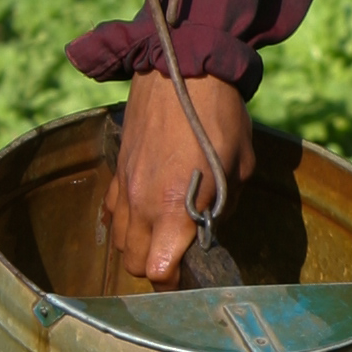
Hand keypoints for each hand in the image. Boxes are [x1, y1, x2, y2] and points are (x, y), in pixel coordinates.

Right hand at [102, 71, 255, 284]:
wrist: (182, 69)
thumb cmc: (219, 117)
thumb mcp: (239, 166)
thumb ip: (224, 206)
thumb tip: (211, 226)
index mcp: (174, 209)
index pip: (159, 271)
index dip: (175, 282)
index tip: (190, 276)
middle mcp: (142, 205)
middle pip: (135, 264)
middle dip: (156, 268)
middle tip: (180, 257)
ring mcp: (125, 189)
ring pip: (120, 242)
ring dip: (140, 247)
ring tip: (164, 236)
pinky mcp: (117, 172)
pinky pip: (112, 213)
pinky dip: (124, 222)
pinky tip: (144, 213)